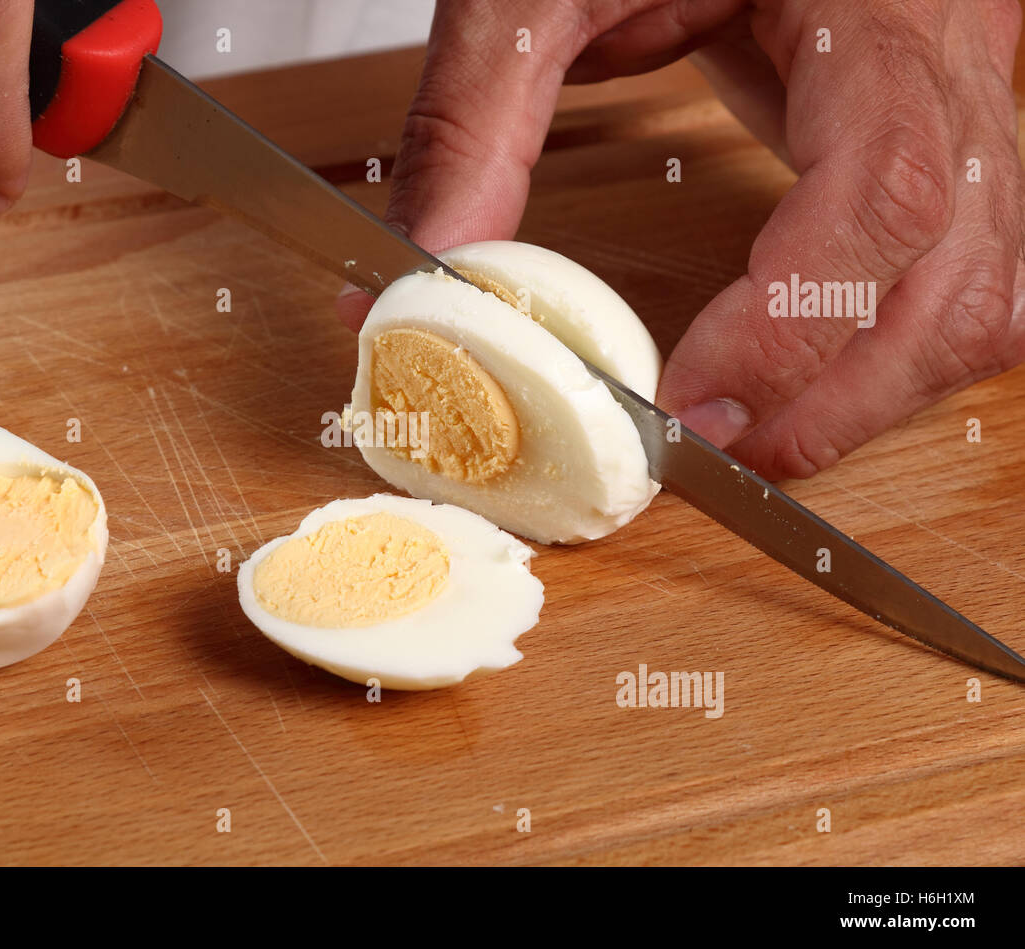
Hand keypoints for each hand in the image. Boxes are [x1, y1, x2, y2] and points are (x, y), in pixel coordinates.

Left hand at [340, 0, 1024, 479]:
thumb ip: (476, 120)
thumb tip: (423, 266)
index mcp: (874, 6)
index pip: (879, 188)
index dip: (792, 323)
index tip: (691, 405)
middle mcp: (950, 60)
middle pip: (954, 279)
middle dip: (834, 398)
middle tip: (713, 459)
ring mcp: (969, 103)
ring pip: (981, 296)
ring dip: (870, 396)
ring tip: (753, 444)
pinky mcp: (947, 139)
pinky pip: (968, 277)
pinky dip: (890, 356)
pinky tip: (805, 383)